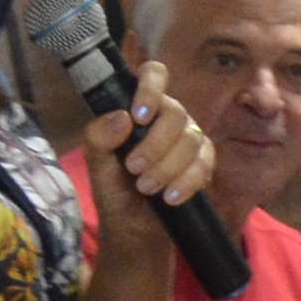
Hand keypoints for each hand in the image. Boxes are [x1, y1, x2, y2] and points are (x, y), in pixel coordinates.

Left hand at [91, 55, 217, 212]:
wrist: (132, 226)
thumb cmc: (114, 188)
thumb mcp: (97, 164)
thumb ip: (99, 138)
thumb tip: (122, 118)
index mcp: (140, 108)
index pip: (154, 74)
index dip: (150, 88)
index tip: (138, 117)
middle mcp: (168, 118)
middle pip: (175, 113)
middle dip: (154, 144)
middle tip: (134, 168)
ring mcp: (189, 139)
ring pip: (191, 139)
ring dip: (167, 166)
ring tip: (146, 187)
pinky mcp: (204, 163)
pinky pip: (204, 164)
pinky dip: (186, 182)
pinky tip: (169, 197)